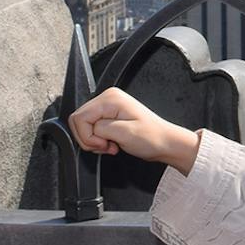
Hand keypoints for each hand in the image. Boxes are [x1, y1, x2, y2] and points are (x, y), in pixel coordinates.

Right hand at [69, 87, 201, 173]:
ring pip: (83, 127)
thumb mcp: (124, 133)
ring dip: (94, 141)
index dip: (87, 136)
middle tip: (107, 146)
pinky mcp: (108, 117)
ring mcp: (107, 108)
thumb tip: (88, 129)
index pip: (79, 117)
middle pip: (79, 121)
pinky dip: (98, 141)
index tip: (102, 144)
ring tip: (111, 145)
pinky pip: (91, 130)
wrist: (165, 143)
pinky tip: (111, 143)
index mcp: (110, 98)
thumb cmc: (152, 137)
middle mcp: (107, 99)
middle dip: (89, 139)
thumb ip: (101, 129)